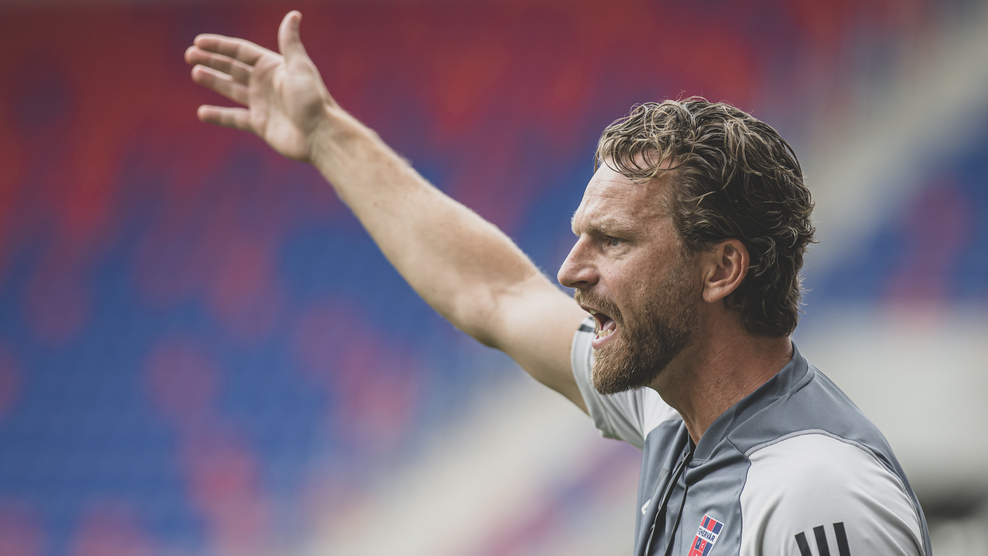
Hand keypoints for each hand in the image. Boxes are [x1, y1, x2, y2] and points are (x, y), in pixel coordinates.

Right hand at [185, 11, 335, 162]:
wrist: (320, 135)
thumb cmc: (312, 100)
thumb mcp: (299, 67)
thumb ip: (290, 42)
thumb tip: (293, 14)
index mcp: (273, 67)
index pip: (241, 52)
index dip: (220, 46)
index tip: (198, 42)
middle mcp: (266, 84)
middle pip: (233, 68)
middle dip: (212, 60)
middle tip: (189, 55)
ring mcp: (262, 104)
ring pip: (232, 90)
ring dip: (213, 81)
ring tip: (195, 73)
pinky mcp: (260, 124)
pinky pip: (234, 118)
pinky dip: (218, 116)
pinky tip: (202, 112)